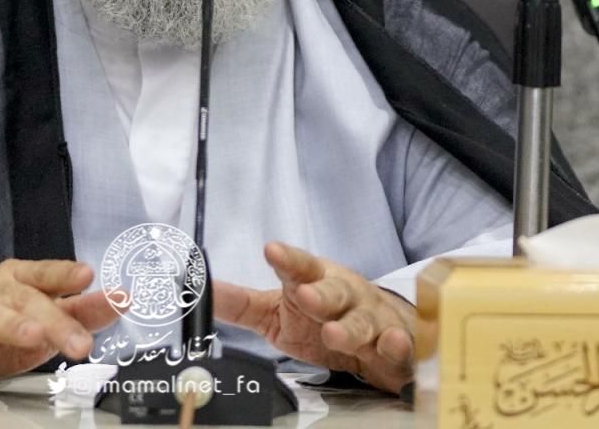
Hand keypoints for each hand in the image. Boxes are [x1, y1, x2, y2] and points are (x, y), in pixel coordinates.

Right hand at [0, 259, 118, 396]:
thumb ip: (79, 313)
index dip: (63, 274)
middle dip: (53, 320)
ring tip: (33, 336)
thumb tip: (122, 300)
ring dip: (10, 325)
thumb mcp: (39, 320)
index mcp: (15, 280)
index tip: (87, 276)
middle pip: (22, 300)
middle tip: (80, 343)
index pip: (43, 274)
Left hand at [212, 242, 416, 392]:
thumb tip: (200, 291)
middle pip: (334, 290)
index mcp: (316, 281)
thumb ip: (242, 304)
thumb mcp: (277, 311)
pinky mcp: (392, 348)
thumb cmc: (323, 317)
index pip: (300, 267)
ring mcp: (372, 320)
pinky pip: (397, 347)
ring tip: (334, 333)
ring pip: (363, 322)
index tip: (270, 250)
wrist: (380, 335)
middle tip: (304, 295)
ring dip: (350, 327)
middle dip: (320, 292)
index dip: (286, 259)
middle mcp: (345, 295)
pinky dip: (396, 346)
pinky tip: (391, 344)